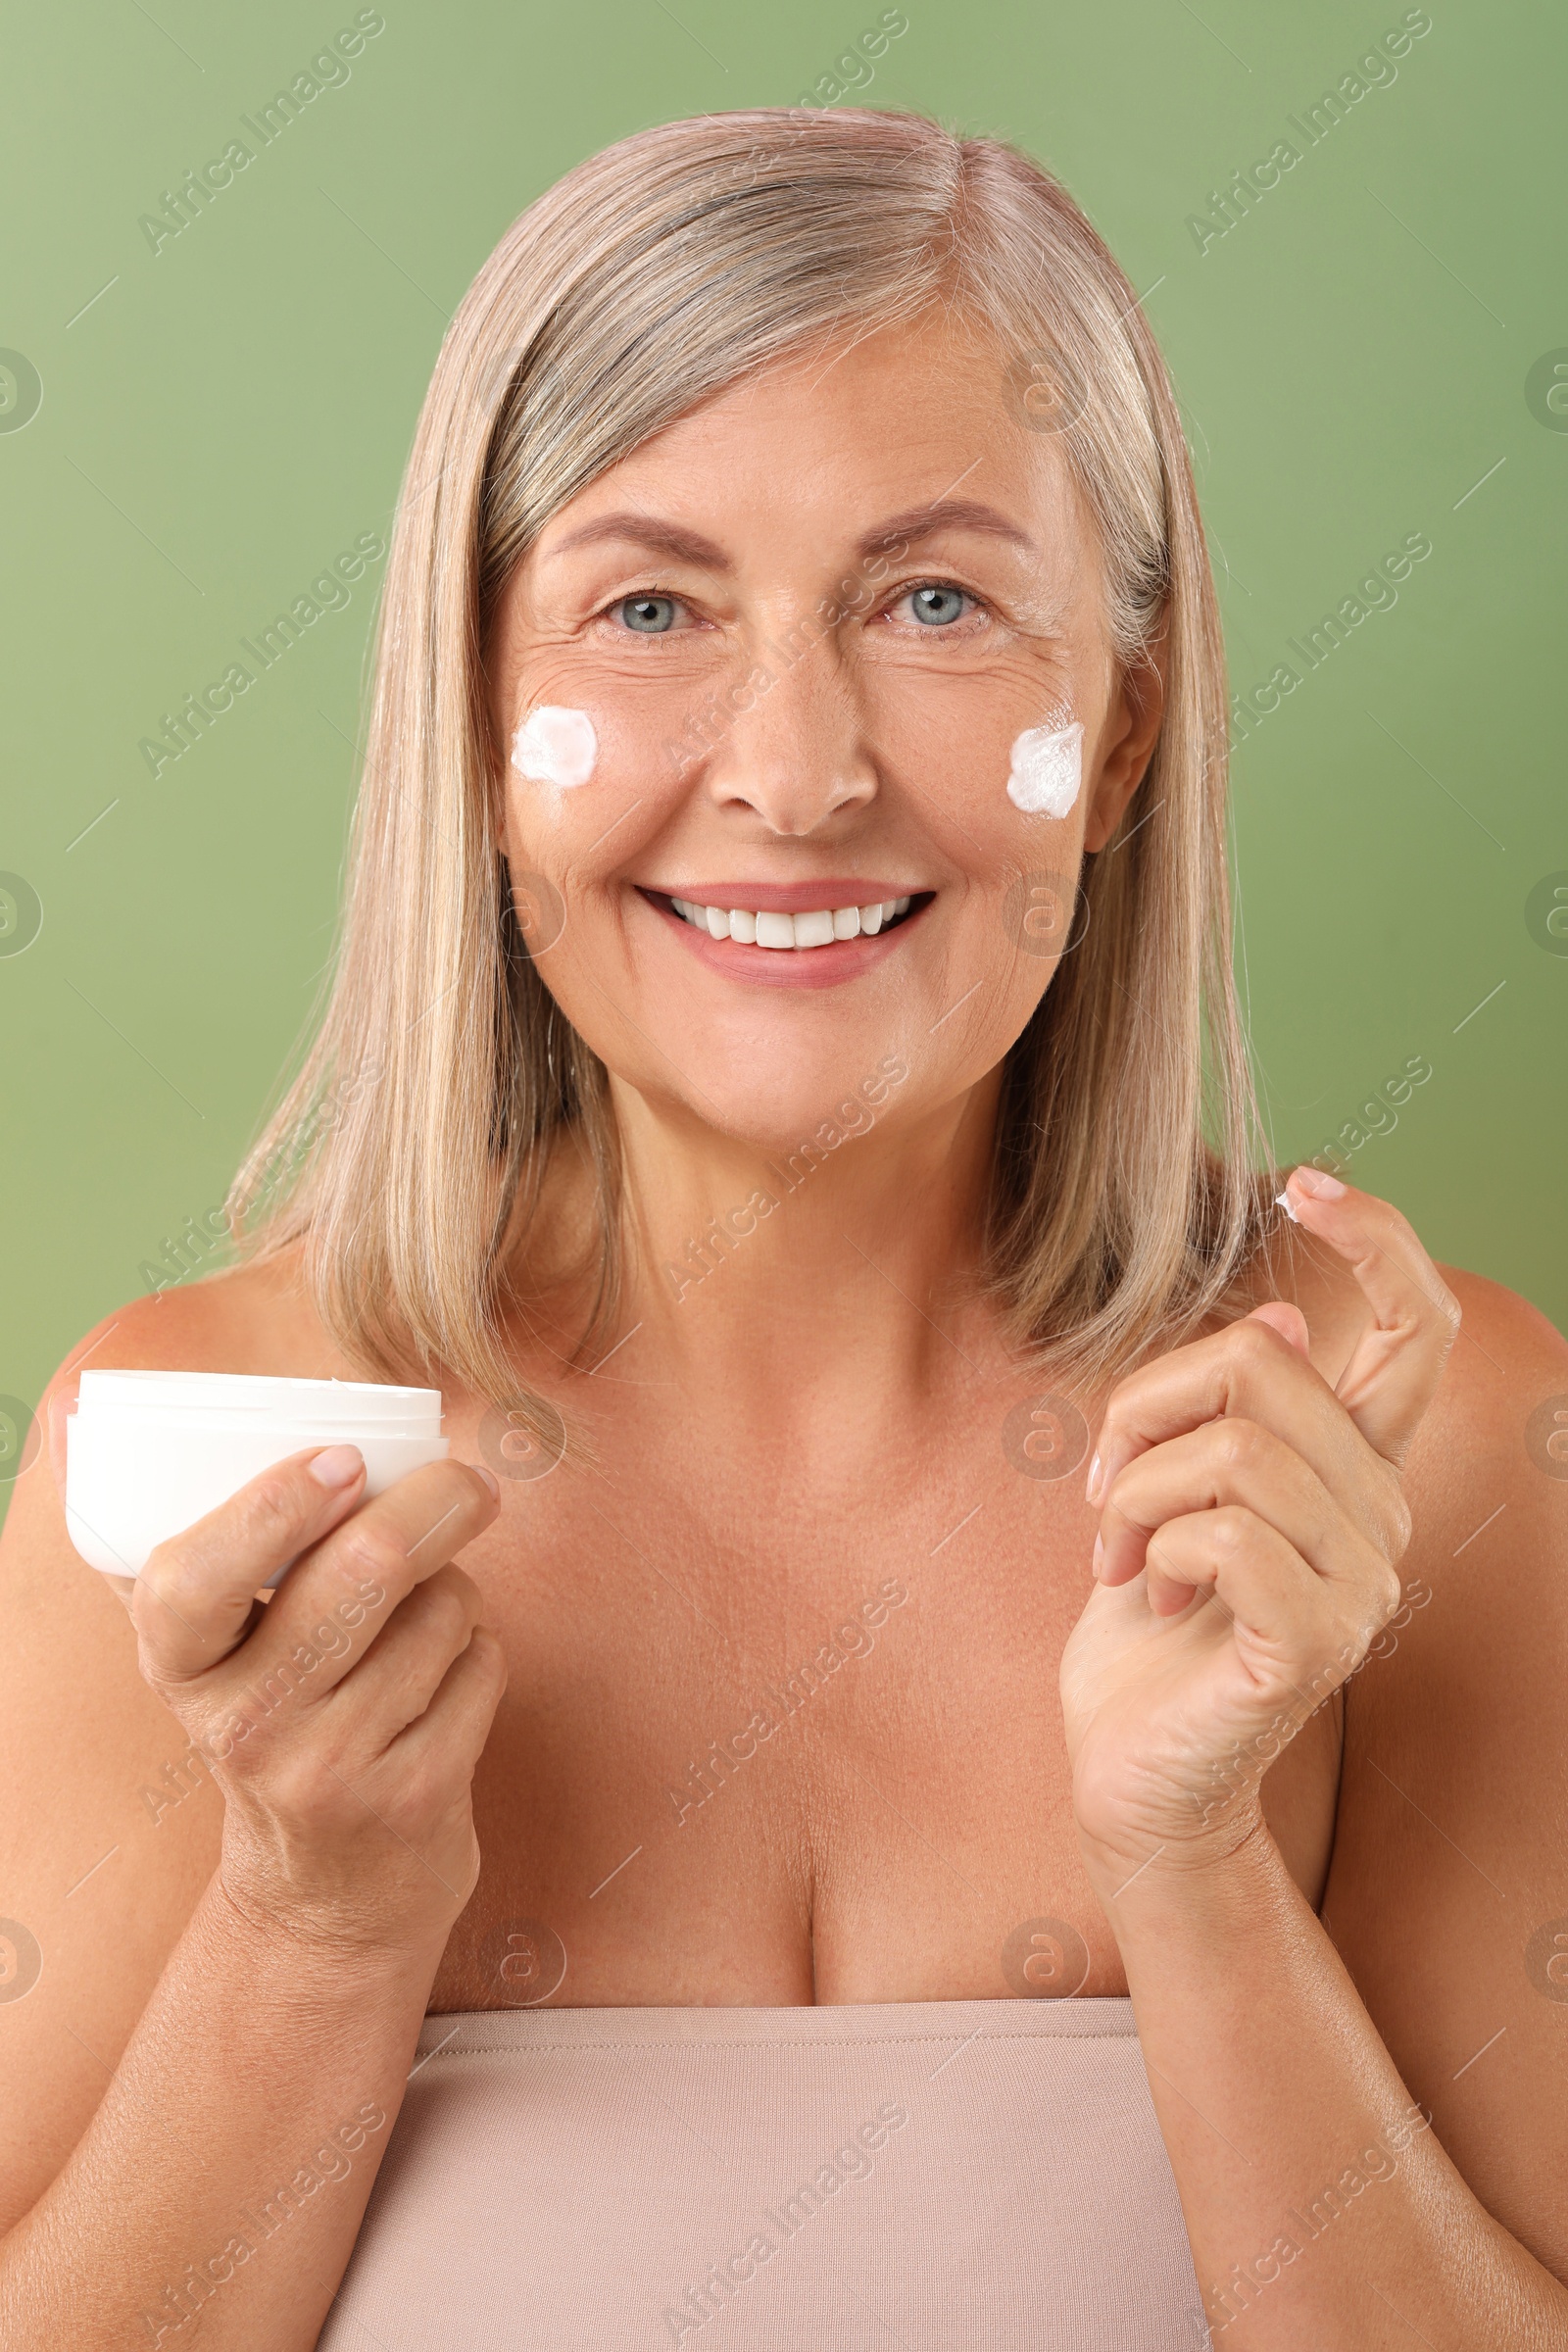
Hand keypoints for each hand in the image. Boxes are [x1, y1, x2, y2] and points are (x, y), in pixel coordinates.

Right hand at [119, 1445, 506, 1956]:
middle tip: (465, 1484)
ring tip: (421, 1621)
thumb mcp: (213, 1658)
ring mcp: (332, 1767)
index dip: (272, 1507)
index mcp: (182, 1666)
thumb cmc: (278, 1724)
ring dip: (455, 1590)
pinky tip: (443, 1682)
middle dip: (434, 1502)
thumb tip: (83, 1431)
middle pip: (364, 1568)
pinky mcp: (415, 1798)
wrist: (328, 1894)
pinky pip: (480, 1665)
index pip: (194, 1579)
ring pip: (441, 1607)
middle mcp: (247, 1723)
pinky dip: (480, 1652)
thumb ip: (190, 1554)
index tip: (340, 1461)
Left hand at [1060, 1169, 1459, 1892]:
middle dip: (1143, 1408)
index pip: (1418, 1329)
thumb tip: (1286, 1324)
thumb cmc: (1145, 1620)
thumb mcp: (1164, 1487)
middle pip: (1262, 1366)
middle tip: (1104, 1488)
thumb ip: (1223, 1412)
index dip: (1381, 1237)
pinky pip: (1220, 1532)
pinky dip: (1150, 1548)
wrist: (1130, 1768)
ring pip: (1233, 1447)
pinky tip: (1144, 1593)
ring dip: (1135, 1491)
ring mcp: (1360, 1585)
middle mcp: (1381, 1517)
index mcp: (1353, 1467)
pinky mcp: (1312, 1644)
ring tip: (1116, 1552)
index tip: (1302, 1186)